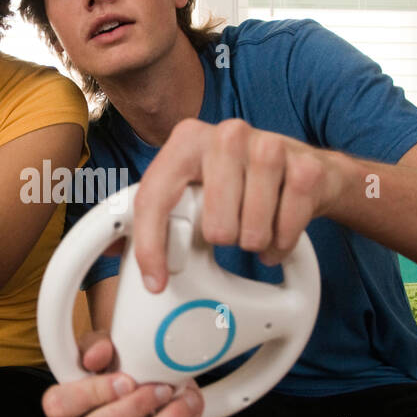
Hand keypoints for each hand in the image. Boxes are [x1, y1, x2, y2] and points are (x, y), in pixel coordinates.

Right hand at [42, 329, 203, 416]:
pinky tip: (188, 413)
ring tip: (184, 399)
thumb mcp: (103, 346)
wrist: (143, 381)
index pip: (60, 406)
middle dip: (135, 407)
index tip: (126, 379)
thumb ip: (96, 345)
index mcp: (63, 407)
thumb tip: (98, 354)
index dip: (93, 393)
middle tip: (161, 388)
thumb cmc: (116, 365)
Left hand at [132, 118, 348, 292]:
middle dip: (223, 240)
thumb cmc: (239, 182)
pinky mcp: (305, 166)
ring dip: (254, 242)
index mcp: (187, 140)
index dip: (151, 246)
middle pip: (214, 226)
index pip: (155, 197)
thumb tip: (111, 245)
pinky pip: (287, 229)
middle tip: (230, 230)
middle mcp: (225, 135)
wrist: (305, 170)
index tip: (156, 281)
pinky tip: (278, 231)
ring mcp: (268, 146)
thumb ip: (155, 212)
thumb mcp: (194, 187)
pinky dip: (282, 242)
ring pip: (250, 229)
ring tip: (255, 229)